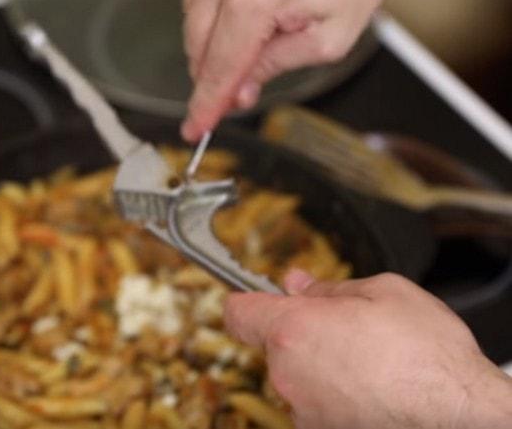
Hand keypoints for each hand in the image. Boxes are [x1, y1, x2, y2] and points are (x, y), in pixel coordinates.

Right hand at [181, 0, 383, 140]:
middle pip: (199, 44)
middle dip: (213, 73)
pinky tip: (240, 19)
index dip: (206, 104)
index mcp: (255, 0)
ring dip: (212, 43)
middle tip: (235, 92)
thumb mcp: (329, 36)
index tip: (195, 128)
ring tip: (255, 38)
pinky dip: (212, 16)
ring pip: (192, 19)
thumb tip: (240, 92)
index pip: (221, 67)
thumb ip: (276, 65)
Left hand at [224, 271, 511, 428]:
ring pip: (298, 374)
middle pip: (275, 343)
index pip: (238, 312)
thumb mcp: (383, 293)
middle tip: (345, 324)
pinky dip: (335, 392)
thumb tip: (298, 283)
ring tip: (369, 360)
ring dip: (321, 363)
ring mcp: (302, 410)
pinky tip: (372, 386)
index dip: (247, 300)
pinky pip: (317, 402)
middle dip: (302, 330)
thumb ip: (329, 287)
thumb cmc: (428, 357)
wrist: (461, 417)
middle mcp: (287, 375)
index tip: (257, 295)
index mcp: (292, 330)